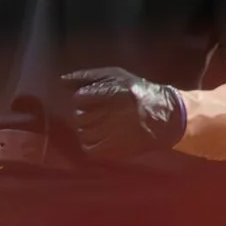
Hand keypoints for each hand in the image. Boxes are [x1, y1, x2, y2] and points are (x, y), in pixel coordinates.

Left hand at [59, 67, 187, 160]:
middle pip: (79, 116)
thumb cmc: (137, 92)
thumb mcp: (117, 75)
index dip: (85, 98)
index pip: (80, 98)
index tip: (96, 98)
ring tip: (101, 124)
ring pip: (82, 132)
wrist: (164, 117)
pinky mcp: (113, 150)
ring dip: (88, 128)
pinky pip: (88, 148)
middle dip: (85, 114)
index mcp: (112, 92)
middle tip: (100, 112)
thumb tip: (61, 80)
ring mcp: (111, 133)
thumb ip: (87, 76)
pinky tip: (101, 136)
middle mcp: (110, 113)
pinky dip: (91, 143)